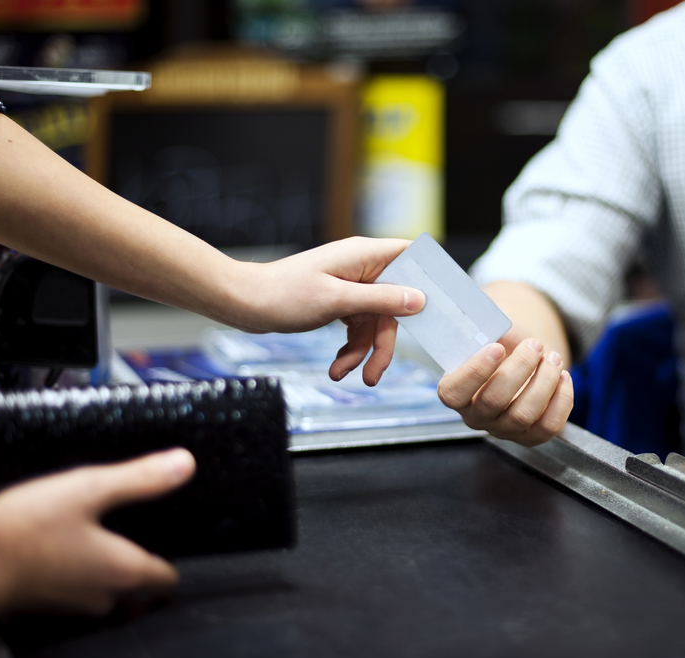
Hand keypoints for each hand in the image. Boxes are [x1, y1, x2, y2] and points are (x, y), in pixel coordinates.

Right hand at [0, 449, 194, 613]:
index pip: (163, 580)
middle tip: (137, 549)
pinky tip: (57, 551)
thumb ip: (140, 478)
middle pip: (131, 590)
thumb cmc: (31, 524)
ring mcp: (66, 602)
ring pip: (97, 593)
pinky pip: (65, 590)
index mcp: (122, 569)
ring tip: (98, 547)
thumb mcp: (92, 488)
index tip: (173, 556)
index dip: (170, 568)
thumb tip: (185, 465)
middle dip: (137, 573)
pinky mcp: (36, 600)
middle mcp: (99, 594)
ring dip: (101, 575)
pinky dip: (68, 574)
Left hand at [225, 237, 425, 385]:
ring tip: (345, 374)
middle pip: (393, 305)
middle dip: (384, 342)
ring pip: (374, 322)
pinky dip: (349, 349)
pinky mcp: (338, 302)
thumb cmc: (284, 294)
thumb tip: (419, 299)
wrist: (245, 304)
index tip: (439, 309)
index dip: (428, 279)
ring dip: (363, 352)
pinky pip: (356, 328)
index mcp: (365, 255)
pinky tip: (337, 367)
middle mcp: (361, 268)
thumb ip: (381, 300)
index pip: (411, 257)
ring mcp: (350, 286)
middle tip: (375, 373)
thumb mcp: (337, 300)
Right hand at [437, 335, 573, 446]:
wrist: (519, 361)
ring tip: (553, 357)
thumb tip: (499, 325)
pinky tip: (563, 377)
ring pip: (524, 414)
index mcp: (455, 392)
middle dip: (520, 368)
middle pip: (493, 400)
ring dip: (544, 381)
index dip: (474, 371)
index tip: (497, 347)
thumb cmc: (500, 346)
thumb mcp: (489, 334)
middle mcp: (476, 416)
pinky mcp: (530, 437)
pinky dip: (562, 399)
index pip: (453, 393)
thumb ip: (488, 329)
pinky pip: (549, 426)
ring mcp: (503, 430)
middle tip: (534, 345)